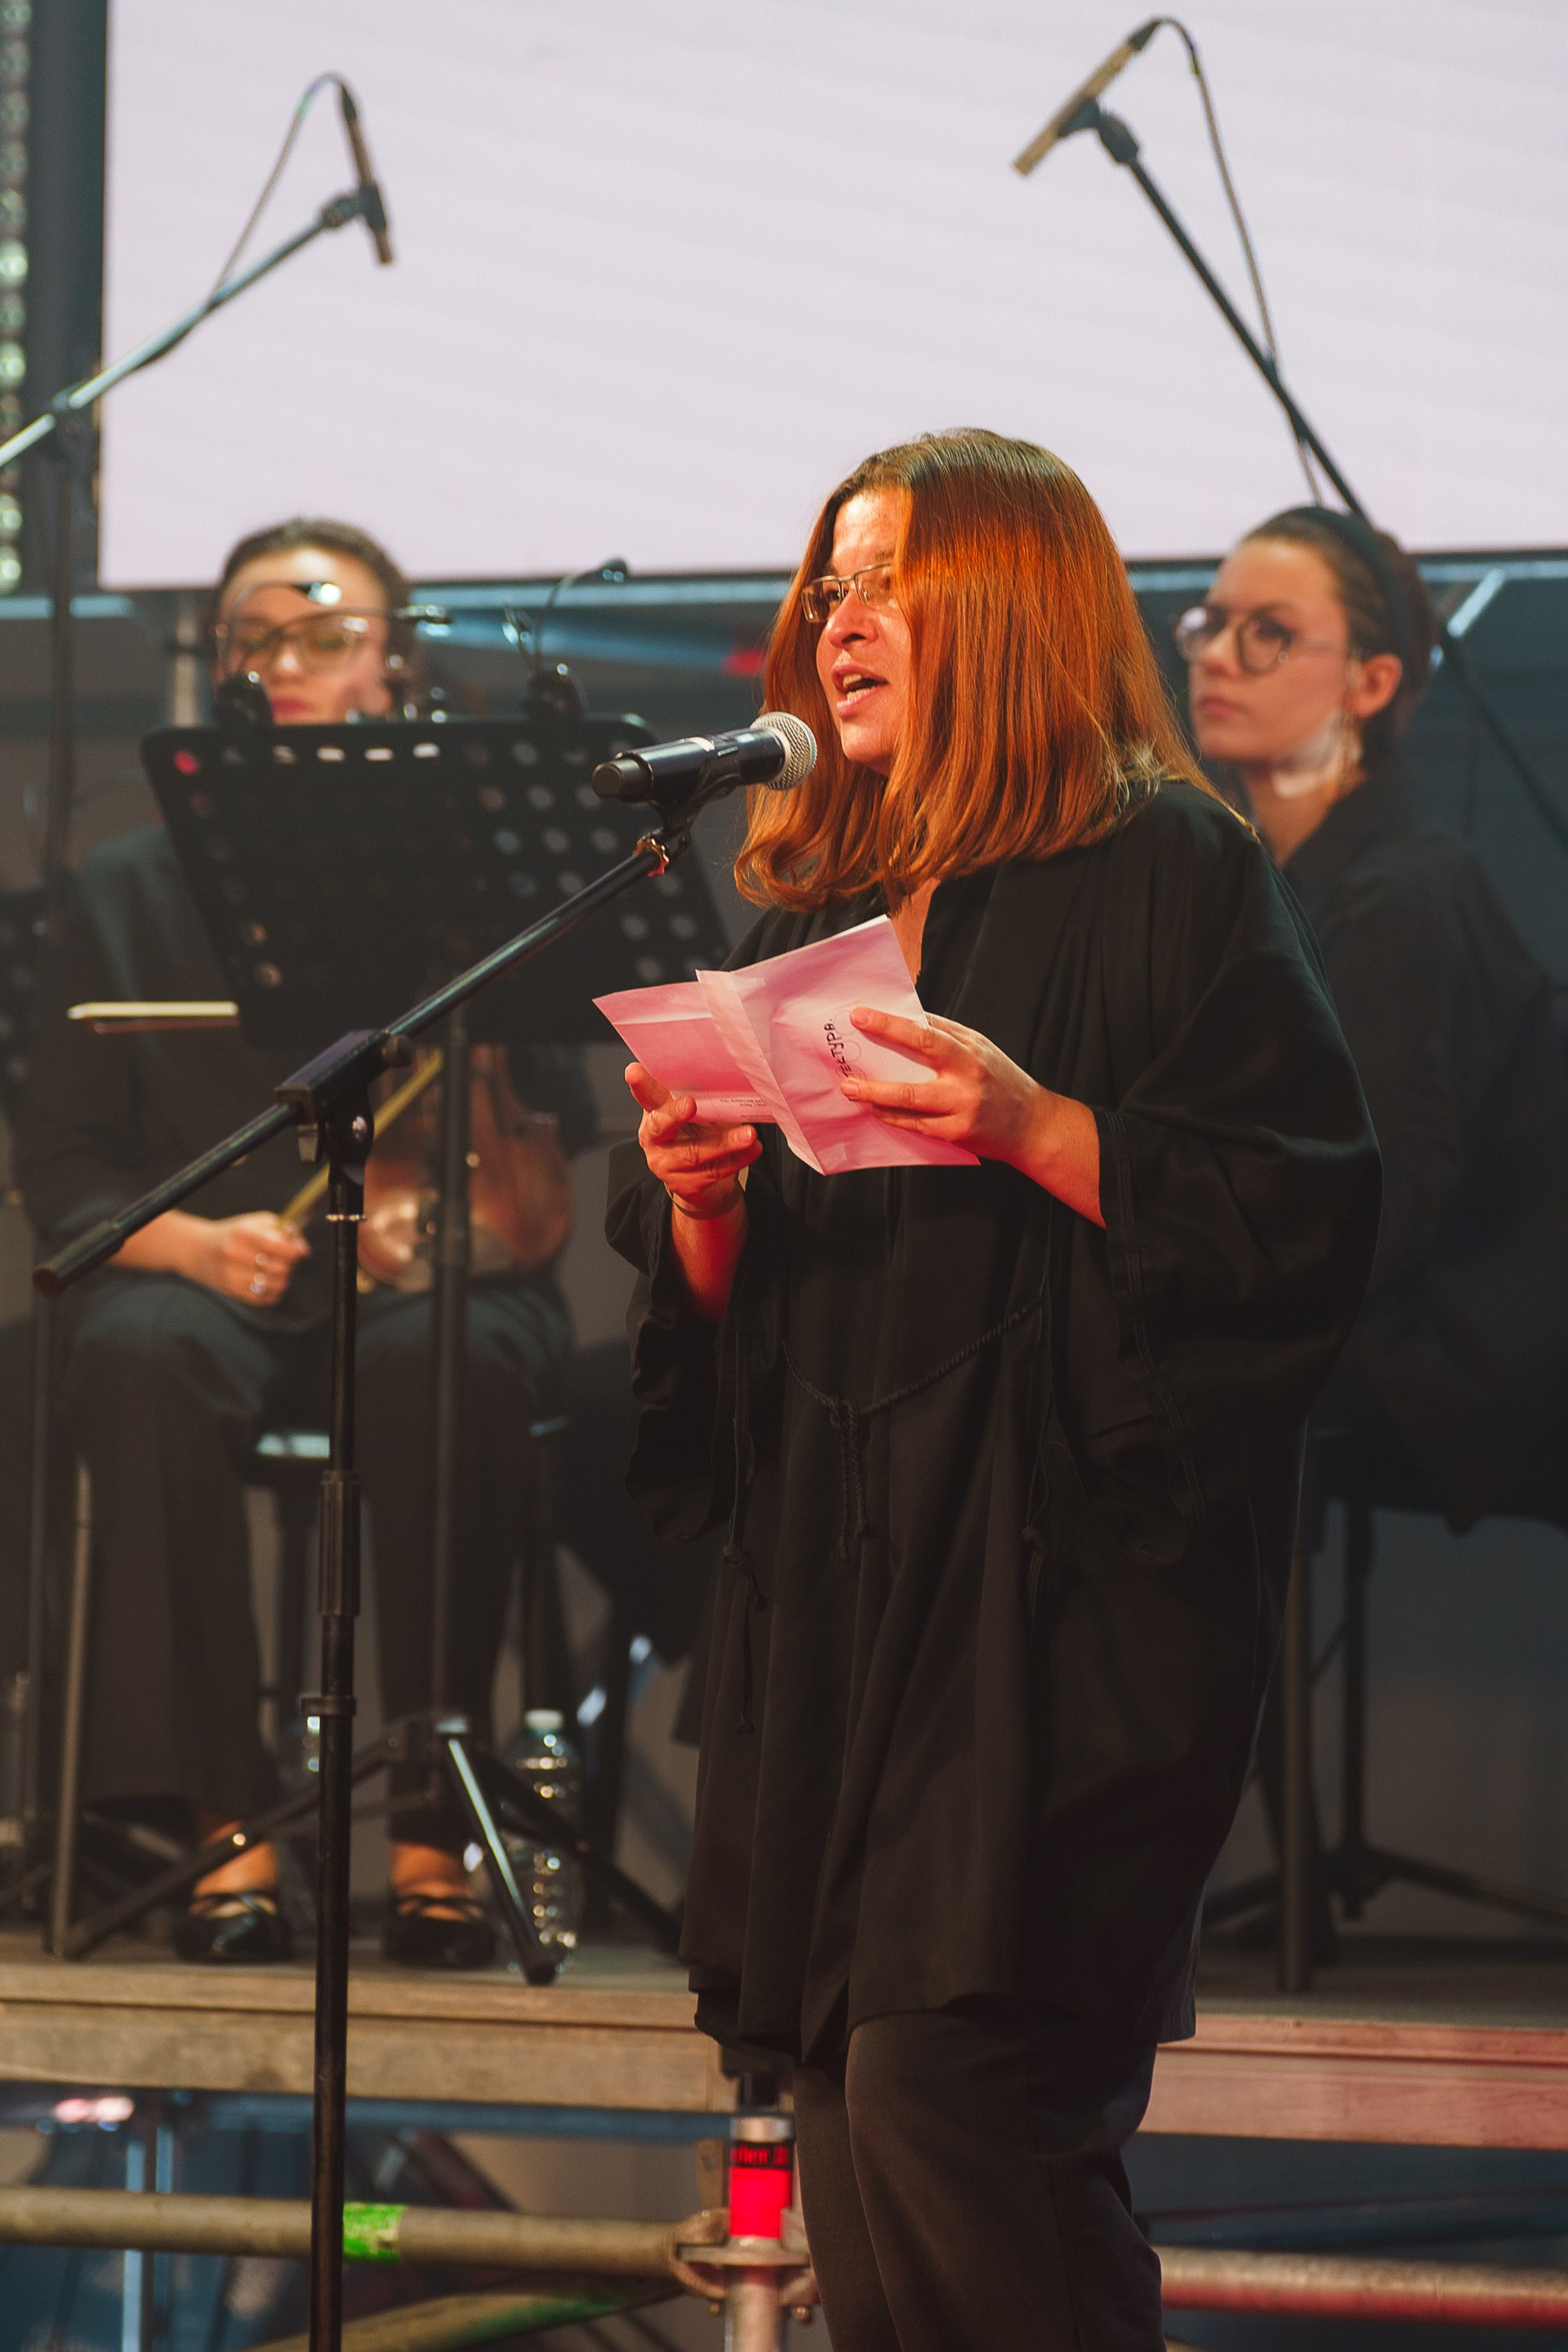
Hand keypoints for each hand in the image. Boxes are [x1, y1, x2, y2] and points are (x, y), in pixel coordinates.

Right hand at [118, 1208, 308, 1306]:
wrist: (196, 1249)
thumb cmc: (231, 1234)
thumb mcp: (254, 1222)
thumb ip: (281, 1229)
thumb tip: (302, 1247)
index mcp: (242, 1233)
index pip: (277, 1245)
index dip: (294, 1250)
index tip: (300, 1251)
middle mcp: (235, 1254)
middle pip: (279, 1266)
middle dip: (289, 1264)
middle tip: (286, 1261)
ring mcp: (231, 1274)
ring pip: (273, 1284)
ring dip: (283, 1279)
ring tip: (279, 1272)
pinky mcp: (230, 1291)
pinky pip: (262, 1298)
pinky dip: (273, 1293)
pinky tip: (271, 1285)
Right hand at [625, 1064, 758, 1220]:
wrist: (697, 1178)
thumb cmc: (695, 1133)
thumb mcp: (692, 1113)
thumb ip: (698, 1097)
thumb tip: (728, 1073)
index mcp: (653, 1113)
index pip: (645, 1096)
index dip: (640, 1085)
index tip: (634, 1071)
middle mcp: (653, 1140)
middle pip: (660, 1126)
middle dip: (675, 1115)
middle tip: (690, 1103)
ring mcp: (666, 1165)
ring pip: (695, 1153)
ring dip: (725, 1143)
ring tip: (748, 1134)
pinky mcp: (684, 1185)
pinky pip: (714, 1171)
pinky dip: (737, 1159)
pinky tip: (753, 1149)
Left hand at [841, 1007, 1104, 1222]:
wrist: (1032, 1125)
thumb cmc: (1002, 1080)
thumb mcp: (981, 1049)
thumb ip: (947, 1035)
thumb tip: (907, 1019)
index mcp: (971, 1052)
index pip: (926, 1033)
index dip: (890, 1024)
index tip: (860, 1016)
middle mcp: (967, 1080)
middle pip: (916, 1067)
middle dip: (877, 1068)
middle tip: (846, 1063)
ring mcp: (961, 1110)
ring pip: (911, 1103)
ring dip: (877, 1095)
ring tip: (851, 1089)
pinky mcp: (957, 1135)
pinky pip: (917, 1126)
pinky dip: (893, 1117)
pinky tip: (875, 1110)